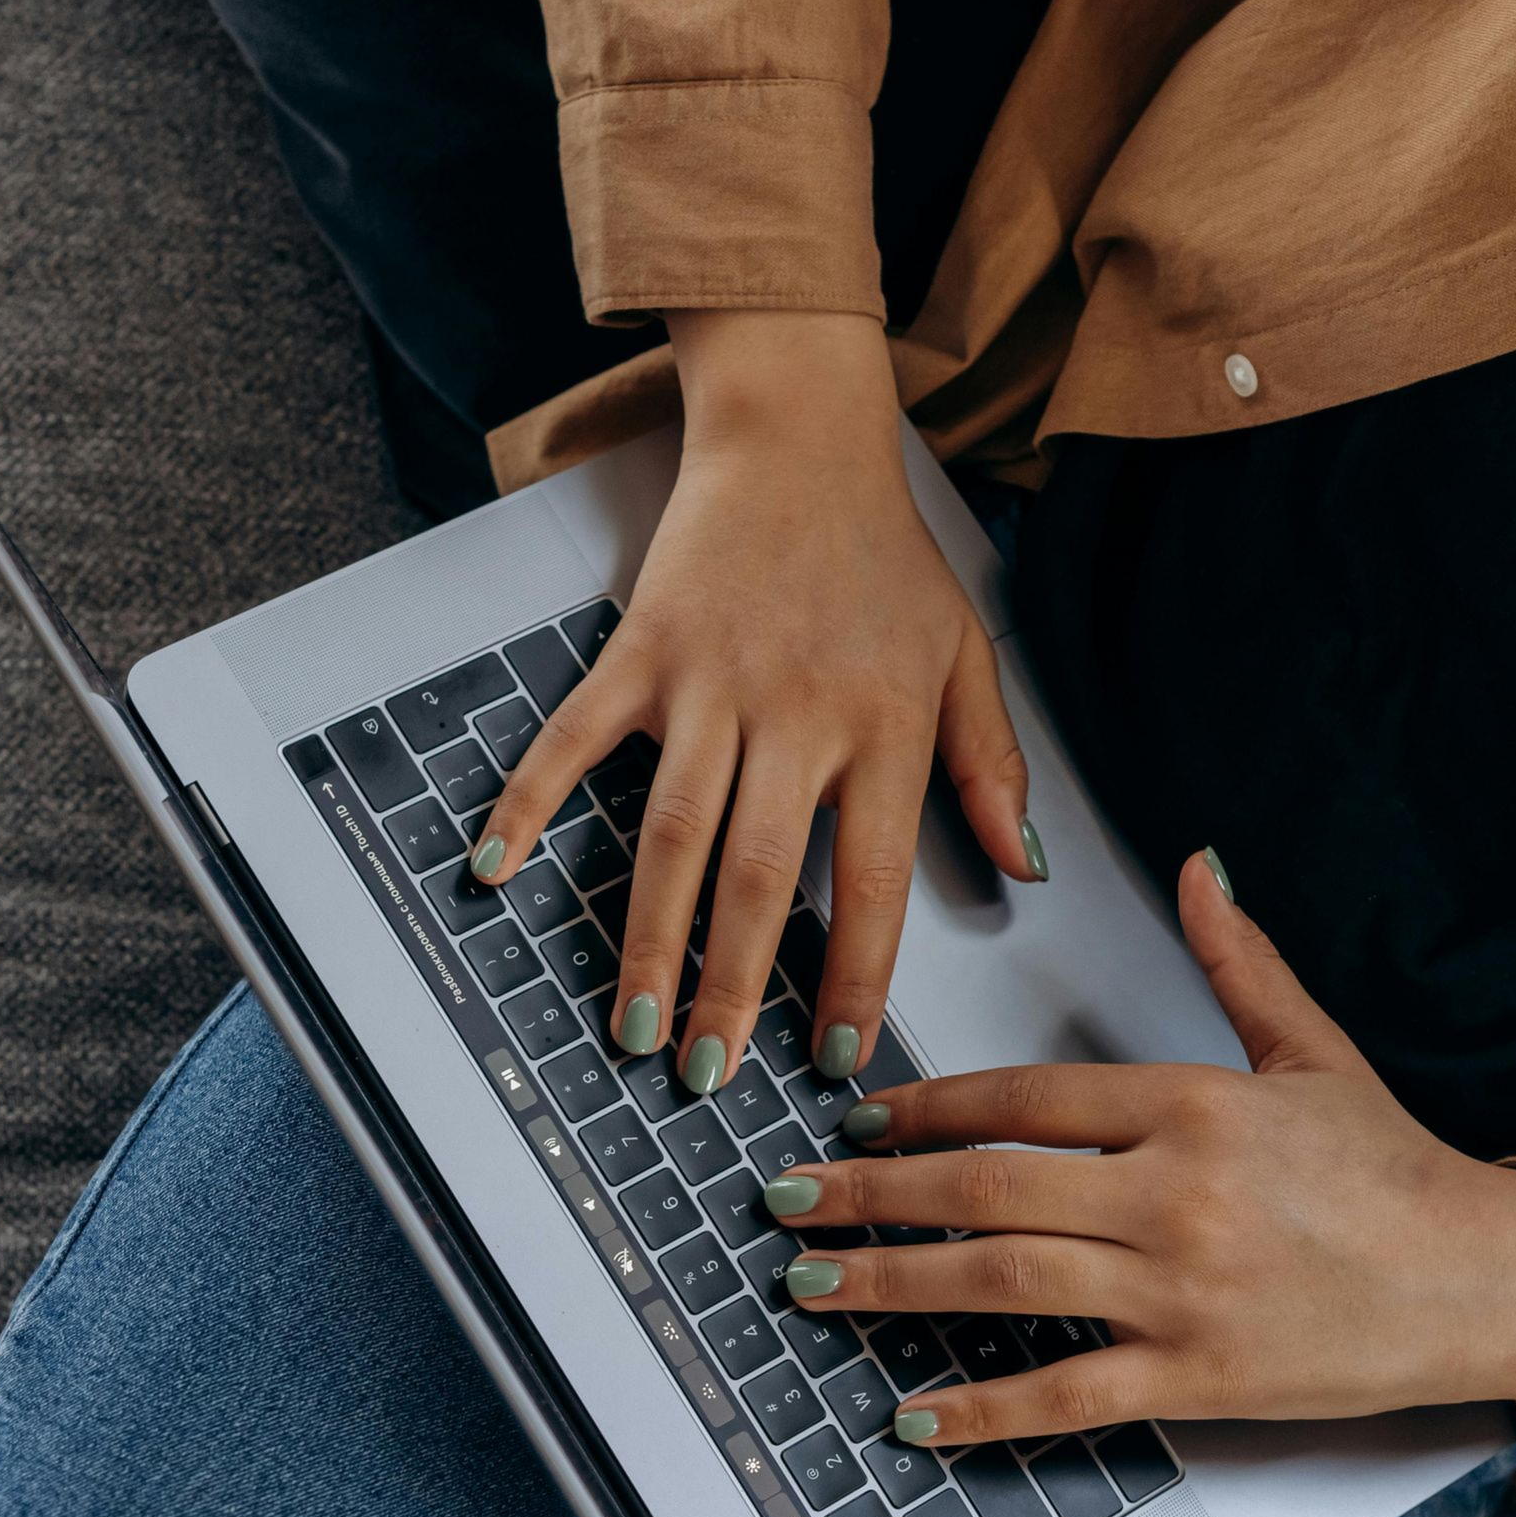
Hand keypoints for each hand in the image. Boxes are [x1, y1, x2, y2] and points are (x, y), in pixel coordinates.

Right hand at [471, 310, 1042, 1092]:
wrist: (801, 441)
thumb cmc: (886, 556)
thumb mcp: (966, 653)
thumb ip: (993, 766)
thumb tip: (1022, 870)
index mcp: (884, 726)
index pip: (874, 878)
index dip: (853, 974)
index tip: (833, 1054)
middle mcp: (796, 715)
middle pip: (757, 875)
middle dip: (731, 986)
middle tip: (707, 1075)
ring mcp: (708, 683)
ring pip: (671, 832)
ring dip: (648, 938)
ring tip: (633, 1027)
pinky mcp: (640, 651)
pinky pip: (574, 738)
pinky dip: (529, 803)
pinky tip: (494, 870)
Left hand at [766, 850, 1515, 1446]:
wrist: (1488, 1279)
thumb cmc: (1393, 1164)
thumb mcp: (1312, 1047)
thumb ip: (1237, 959)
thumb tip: (1200, 865)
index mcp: (1189, 1103)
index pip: (1025, 1096)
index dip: (927, 1104)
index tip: (859, 1115)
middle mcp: (1173, 1193)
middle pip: (988, 1186)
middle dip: (871, 1194)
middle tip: (786, 1201)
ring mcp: (1181, 1291)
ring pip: (1006, 1283)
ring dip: (896, 1284)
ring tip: (812, 1283)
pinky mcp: (1200, 1378)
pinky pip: (1071, 1396)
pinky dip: (986, 1409)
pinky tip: (914, 1412)